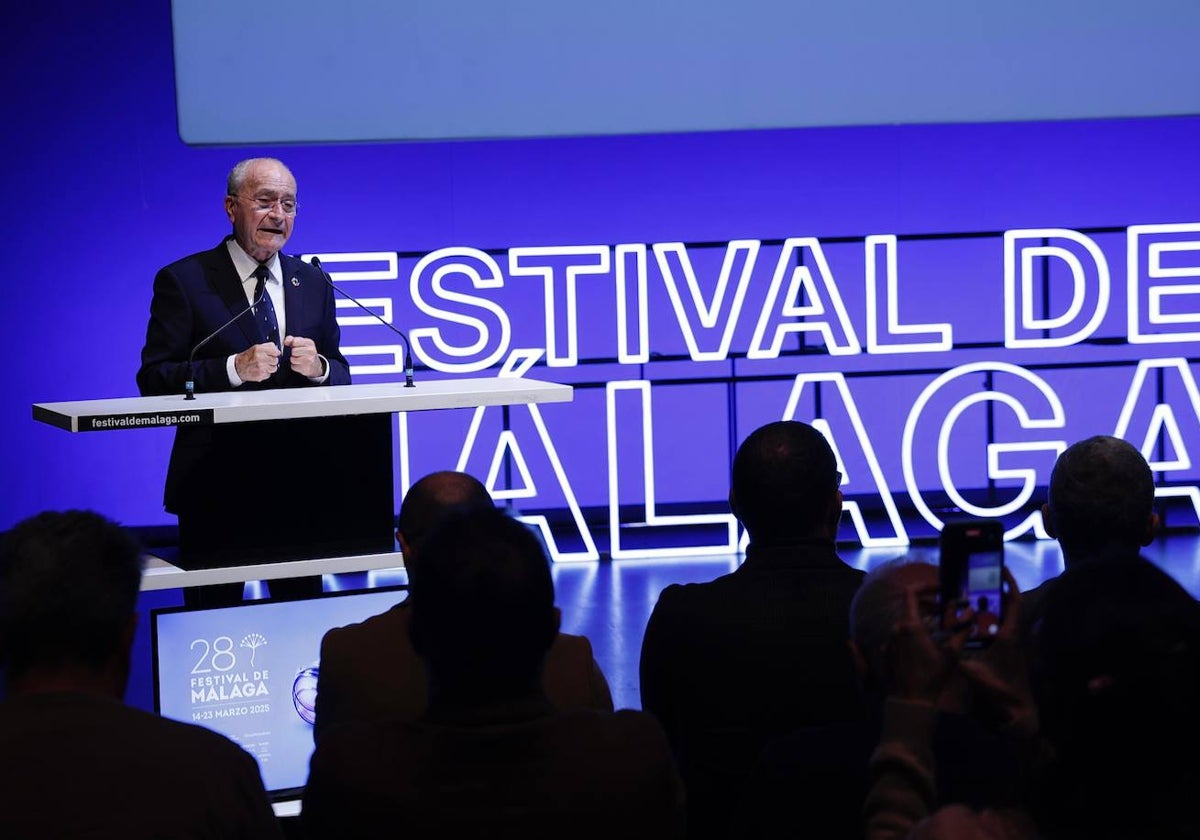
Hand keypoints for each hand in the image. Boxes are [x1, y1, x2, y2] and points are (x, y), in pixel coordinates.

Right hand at [234, 342, 281, 381]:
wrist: (237, 367)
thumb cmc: (247, 358)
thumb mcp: (255, 348)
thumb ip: (267, 346)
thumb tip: (276, 348)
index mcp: (258, 349)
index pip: (275, 351)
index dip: (276, 353)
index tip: (275, 354)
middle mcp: (260, 358)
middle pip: (275, 360)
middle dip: (272, 361)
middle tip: (266, 360)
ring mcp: (260, 367)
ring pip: (274, 368)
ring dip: (270, 368)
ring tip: (263, 366)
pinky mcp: (261, 375)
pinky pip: (269, 374)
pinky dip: (266, 373)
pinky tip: (260, 370)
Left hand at [285, 335, 324, 377]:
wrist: (315, 365)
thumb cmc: (305, 352)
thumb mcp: (301, 343)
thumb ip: (292, 339)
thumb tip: (285, 341)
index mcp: (309, 342)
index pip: (294, 341)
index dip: (292, 344)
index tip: (294, 346)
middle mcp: (311, 351)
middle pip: (293, 351)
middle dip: (293, 353)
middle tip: (298, 354)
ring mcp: (309, 360)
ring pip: (292, 359)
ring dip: (293, 359)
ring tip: (299, 359)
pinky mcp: (306, 368)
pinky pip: (293, 366)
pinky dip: (294, 366)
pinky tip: (300, 364)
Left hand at [884, 583, 968, 704]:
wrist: (911, 701)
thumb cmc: (932, 677)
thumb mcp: (951, 654)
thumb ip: (961, 632)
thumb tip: (970, 615)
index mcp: (910, 625)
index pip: (911, 592)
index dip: (925, 586)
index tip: (939, 589)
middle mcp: (896, 629)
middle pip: (911, 608)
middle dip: (929, 606)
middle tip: (945, 611)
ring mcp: (889, 640)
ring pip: (906, 623)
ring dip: (922, 622)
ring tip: (939, 629)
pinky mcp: (887, 652)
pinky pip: (900, 637)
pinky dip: (912, 635)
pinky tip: (925, 646)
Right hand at [956, 567, 1036, 734]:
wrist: (1018, 711)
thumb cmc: (1000, 692)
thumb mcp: (976, 675)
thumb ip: (959, 659)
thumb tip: (941, 645)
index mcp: (1008, 636)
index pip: (1013, 602)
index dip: (1008, 583)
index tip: (1000, 568)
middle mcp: (1012, 636)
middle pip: (1008, 605)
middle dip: (996, 589)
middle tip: (978, 577)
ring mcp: (1011, 644)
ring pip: (1003, 616)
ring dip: (992, 604)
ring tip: (972, 593)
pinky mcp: (1008, 652)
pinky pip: (999, 628)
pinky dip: (989, 619)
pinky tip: (973, 620)